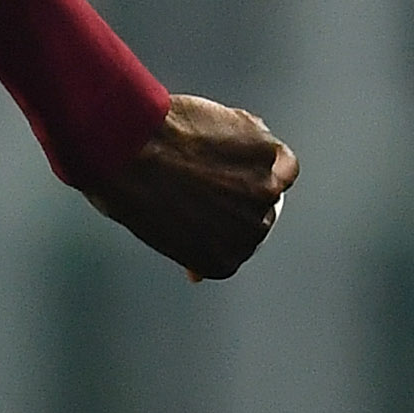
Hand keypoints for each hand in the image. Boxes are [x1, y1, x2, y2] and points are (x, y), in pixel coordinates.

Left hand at [84, 92, 296, 279]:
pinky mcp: (269, 156)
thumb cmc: (131, 189)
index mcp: (223, 260)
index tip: (207, 203)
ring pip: (274, 185)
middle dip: (236, 196)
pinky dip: (266, 150)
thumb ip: (191, 248)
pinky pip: (281, 158)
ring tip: (213, 153)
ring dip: (252, 171)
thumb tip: (197, 273)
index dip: (224, 221)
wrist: (131, 150)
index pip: (240, 246)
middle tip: (209, 174)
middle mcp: (250, 231)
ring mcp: (263, 192)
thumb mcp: (161, 236)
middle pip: (259, 216)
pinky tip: (242, 139)